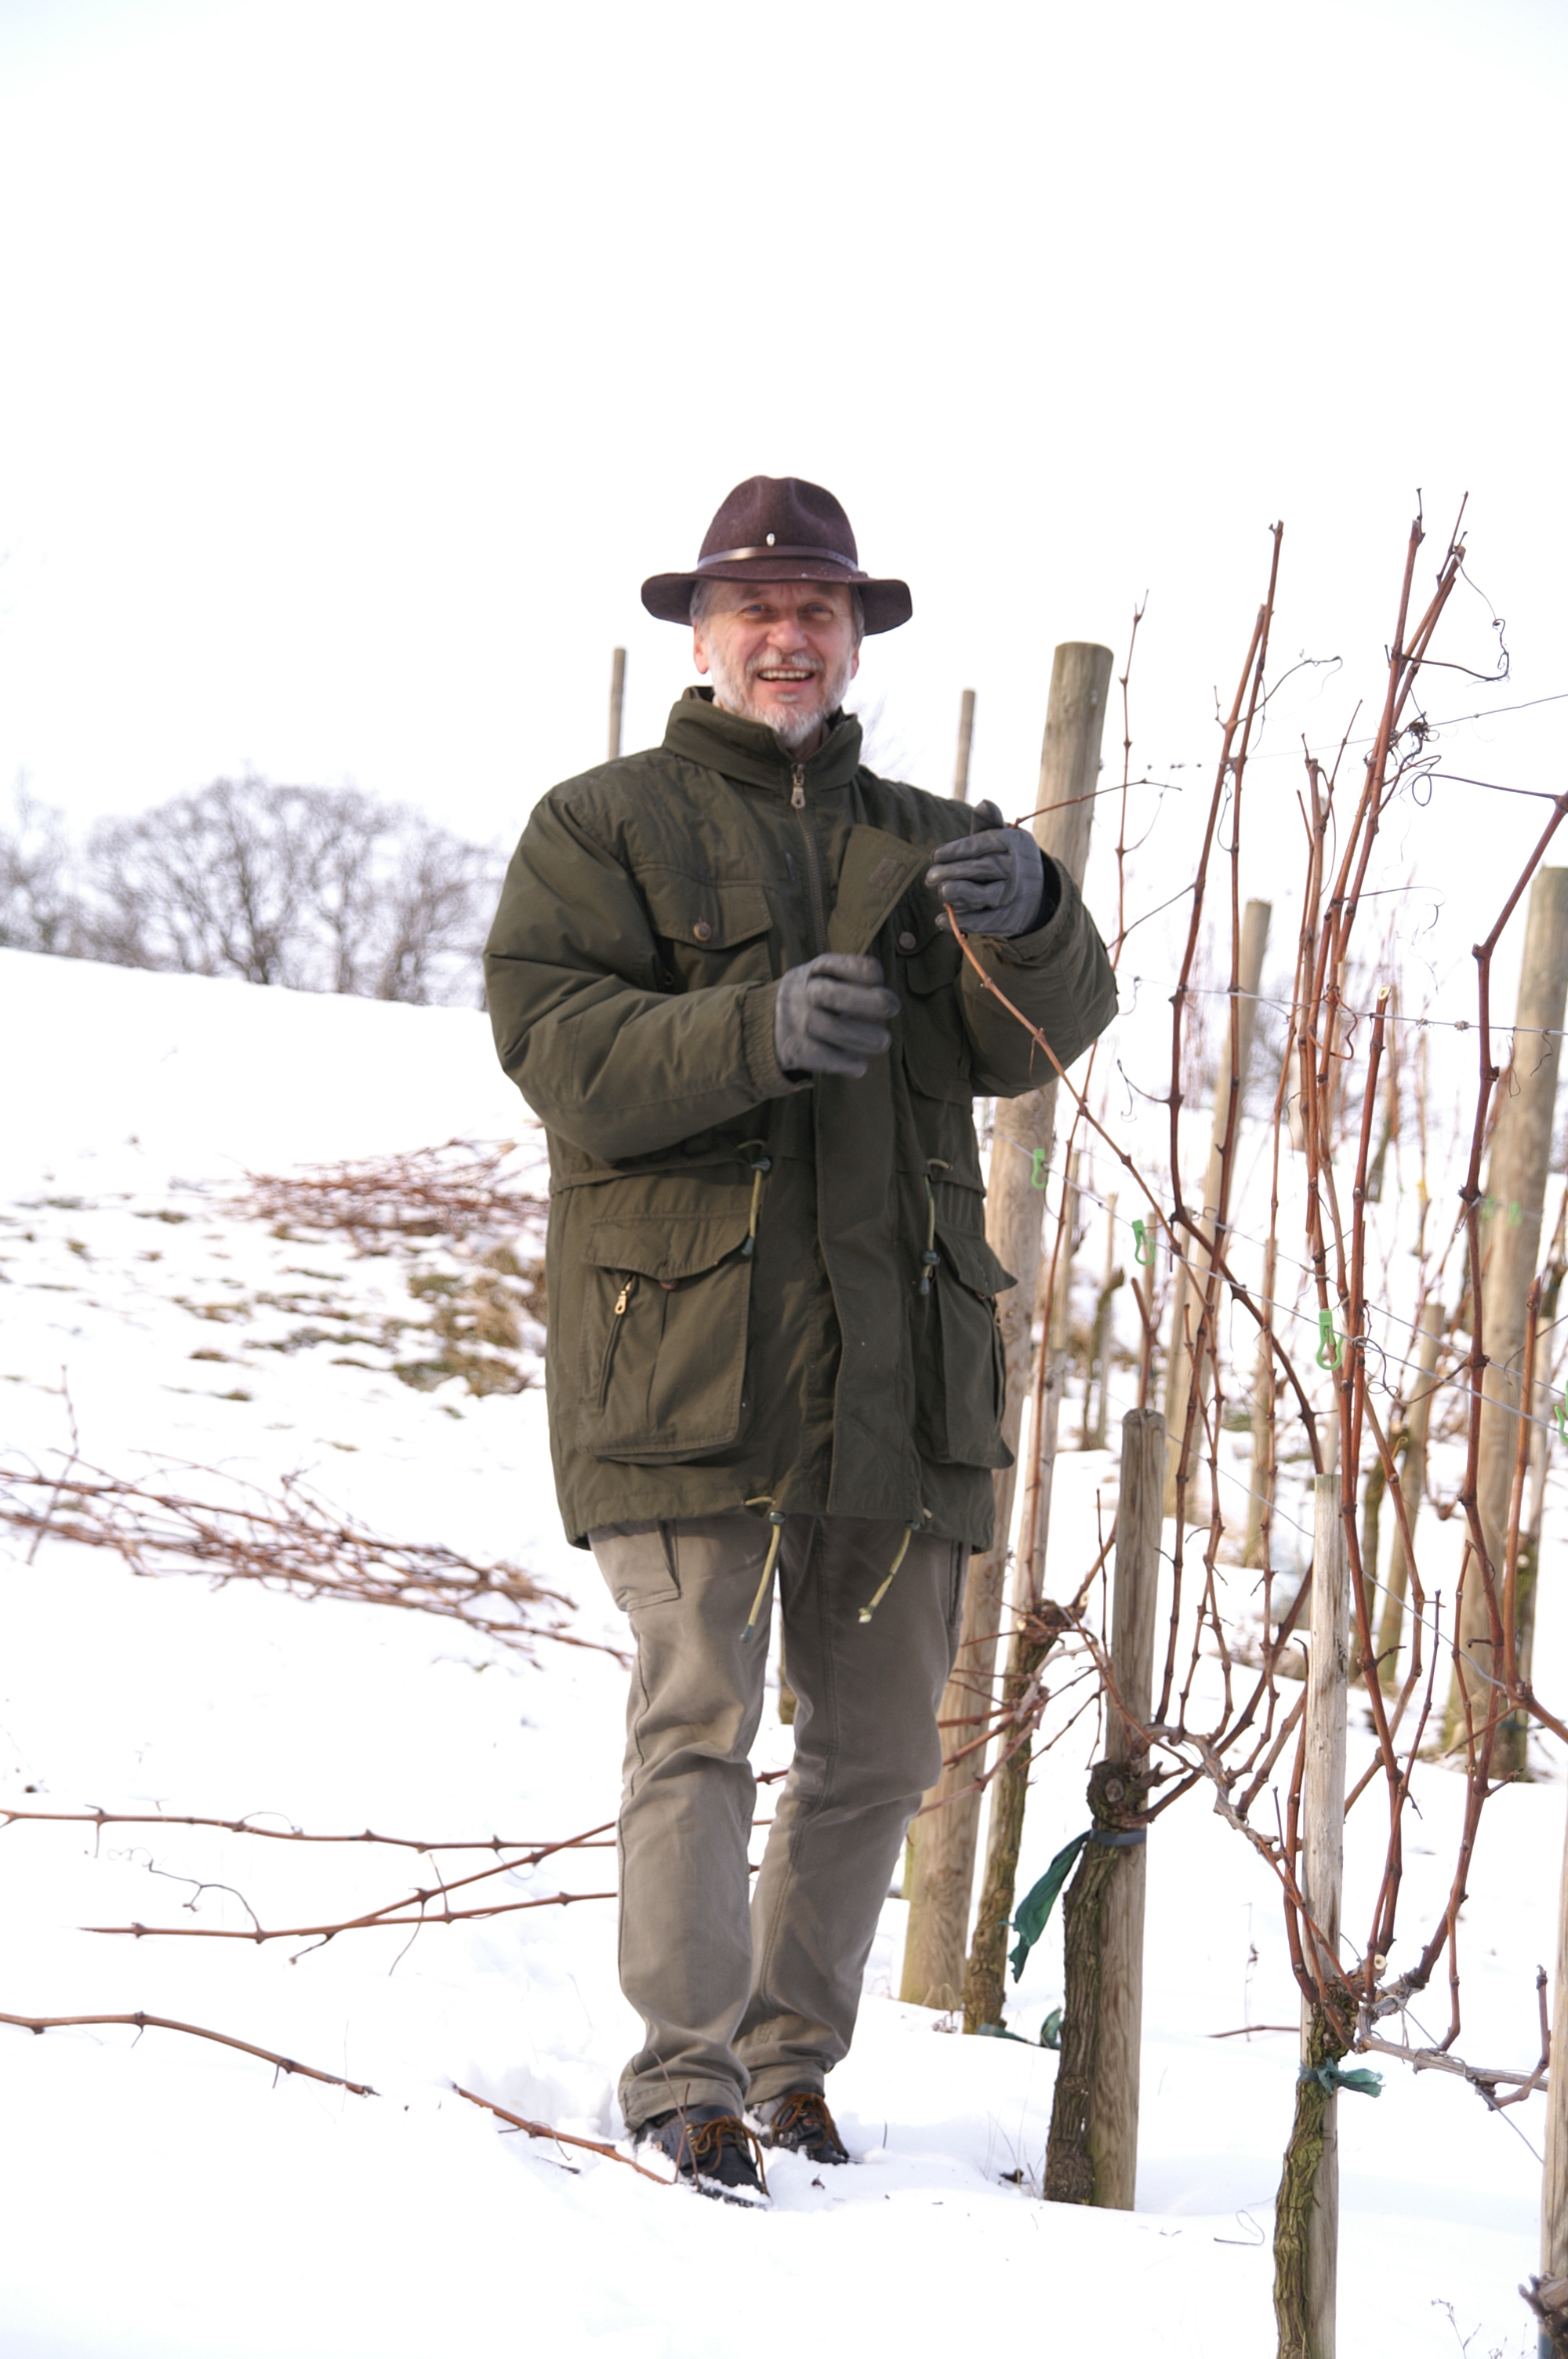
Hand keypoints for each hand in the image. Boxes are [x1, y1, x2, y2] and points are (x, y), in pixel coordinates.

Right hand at [774, 953, 900, 1077]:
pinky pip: (821, 1057)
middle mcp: (799, 993)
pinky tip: (860, 1066)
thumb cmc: (816, 1003)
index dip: (859, 969)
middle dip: (866, 1001)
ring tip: (883, 1041)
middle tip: (893, 1006)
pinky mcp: (792, 1049)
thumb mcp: (827, 982)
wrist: (771, 1028)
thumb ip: (852, 986)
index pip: (832, 963)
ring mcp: (793, 1021)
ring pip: (827, 1027)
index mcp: (810, 972)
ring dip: (862, 1036)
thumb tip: (888, 1003)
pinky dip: (845, 1062)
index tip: (879, 979)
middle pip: (829, 994)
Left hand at [925, 799, 1048, 937]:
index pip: (979, 845)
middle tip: (930, 877)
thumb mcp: (1001, 838)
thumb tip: (983, 803)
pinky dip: (961, 922)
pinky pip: (983, 922)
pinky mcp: (1009, 919)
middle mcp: (1017, 869)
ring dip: (956, 894)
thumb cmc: (1006, 859)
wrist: (1034, 892)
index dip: (953, 851)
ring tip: (941, 892)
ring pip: (981, 896)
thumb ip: (987, 824)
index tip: (935, 856)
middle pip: (979, 869)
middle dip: (950, 873)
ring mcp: (1015, 896)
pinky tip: (940, 919)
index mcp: (1014, 843)